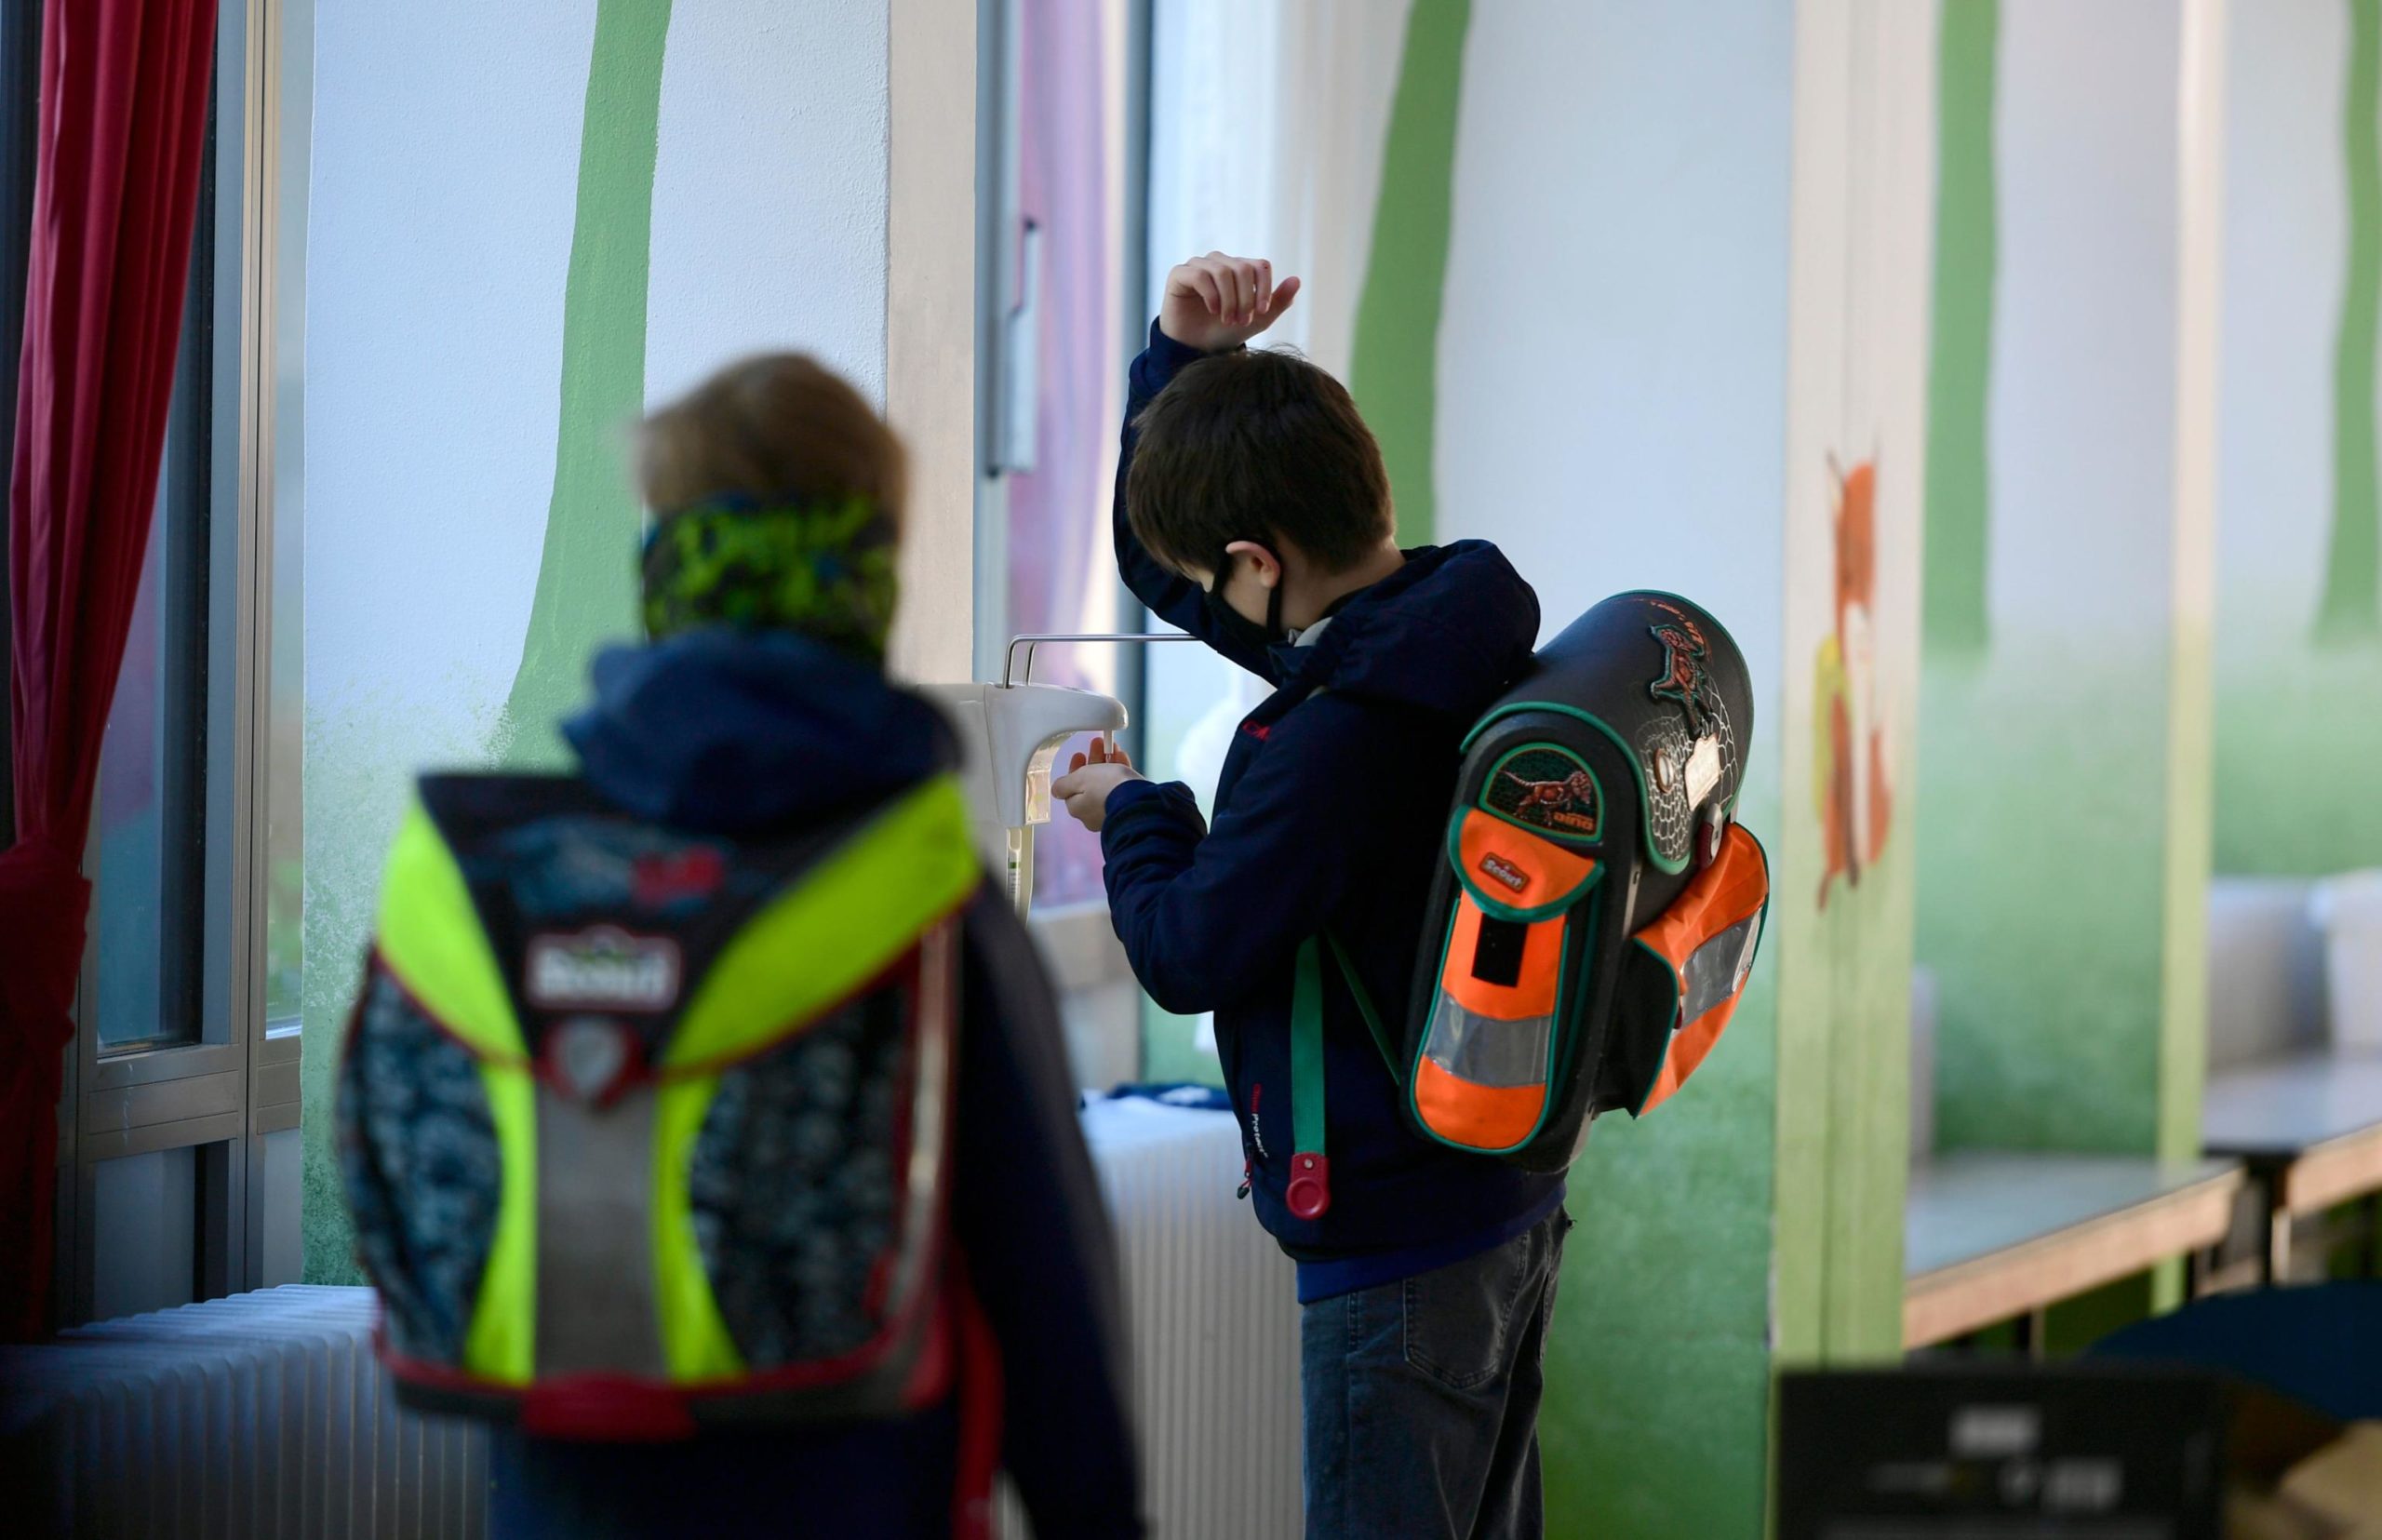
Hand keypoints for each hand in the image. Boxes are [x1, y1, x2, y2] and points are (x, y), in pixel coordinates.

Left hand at [1052, 737, 1143, 833]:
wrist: (1137, 800)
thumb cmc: (1106, 790)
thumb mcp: (1078, 780)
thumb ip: (1064, 784)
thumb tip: (1056, 790)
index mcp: (1078, 808)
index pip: (1072, 787)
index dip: (1075, 768)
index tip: (1079, 754)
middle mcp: (1093, 813)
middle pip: (1090, 783)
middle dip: (1093, 761)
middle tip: (1097, 745)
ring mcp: (1111, 811)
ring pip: (1107, 783)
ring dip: (1108, 762)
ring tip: (1112, 747)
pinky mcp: (1128, 807)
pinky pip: (1121, 787)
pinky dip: (1121, 771)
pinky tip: (1122, 757)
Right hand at [1159, 253, 1300, 352]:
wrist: (1195, 348)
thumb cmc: (1225, 332)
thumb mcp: (1257, 320)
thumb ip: (1278, 302)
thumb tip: (1297, 279)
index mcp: (1239, 268)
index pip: (1260, 266)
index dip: (1264, 288)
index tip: (1261, 311)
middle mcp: (1220, 262)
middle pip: (1243, 269)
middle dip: (1246, 298)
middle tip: (1241, 320)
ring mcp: (1199, 265)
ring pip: (1223, 271)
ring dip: (1229, 300)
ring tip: (1227, 319)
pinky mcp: (1179, 274)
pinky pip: (1200, 275)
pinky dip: (1211, 295)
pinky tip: (1213, 311)